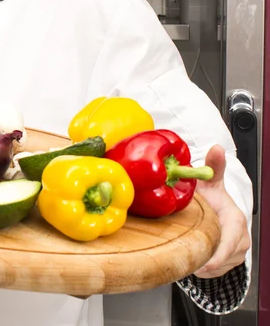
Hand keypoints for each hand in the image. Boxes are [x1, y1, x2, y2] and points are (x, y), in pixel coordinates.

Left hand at [193, 144, 250, 277]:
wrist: (215, 210)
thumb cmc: (211, 197)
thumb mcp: (210, 182)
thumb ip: (213, 166)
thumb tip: (216, 148)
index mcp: (235, 221)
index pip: (230, 242)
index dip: (217, 254)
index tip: (203, 262)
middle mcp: (240, 240)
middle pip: (220, 258)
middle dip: (201, 258)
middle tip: (181, 255)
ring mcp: (236, 253)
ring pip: (215, 266)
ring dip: (199, 261)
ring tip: (183, 250)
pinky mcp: (228, 263)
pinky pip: (213, 271)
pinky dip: (201, 265)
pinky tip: (189, 256)